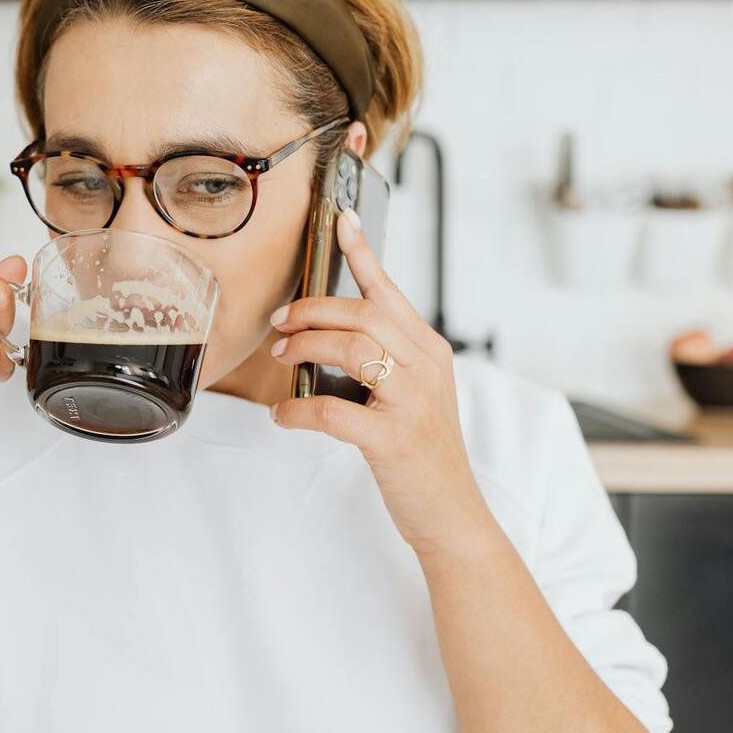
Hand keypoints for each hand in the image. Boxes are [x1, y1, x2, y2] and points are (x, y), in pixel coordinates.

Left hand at [267, 210, 495, 557]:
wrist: (451, 512)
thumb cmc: (421, 452)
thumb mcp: (413, 394)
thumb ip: (384, 360)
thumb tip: (325, 335)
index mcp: (430, 351)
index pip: (390, 291)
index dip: (363, 253)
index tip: (341, 220)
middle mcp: (427, 367)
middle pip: (362, 314)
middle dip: (311, 311)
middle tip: (280, 325)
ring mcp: (412, 403)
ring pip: (351, 349)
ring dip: (304, 348)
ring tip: (281, 359)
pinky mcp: (393, 440)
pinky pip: (332, 411)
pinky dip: (297, 409)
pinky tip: (282, 414)